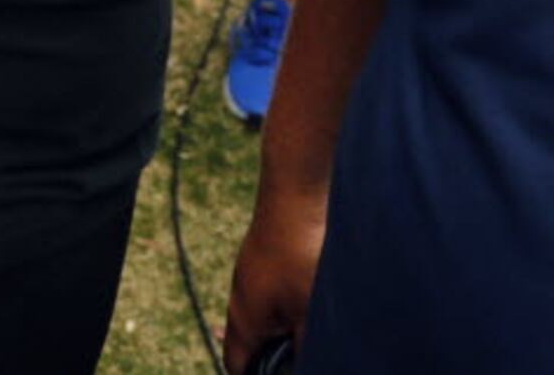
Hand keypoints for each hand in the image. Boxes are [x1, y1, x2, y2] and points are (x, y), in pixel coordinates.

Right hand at [223, 189, 325, 371]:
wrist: (295, 195)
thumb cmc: (301, 255)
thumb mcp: (311, 312)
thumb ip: (309, 348)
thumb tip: (310, 366)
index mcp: (244, 320)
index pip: (237, 367)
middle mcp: (242, 301)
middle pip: (252, 346)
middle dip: (276, 359)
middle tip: (306, 357)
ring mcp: (252, 279)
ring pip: (266, 322)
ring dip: (288, 336)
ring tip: (315, 335)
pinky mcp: (266, 264)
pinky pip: (274, 300)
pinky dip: (292, 313)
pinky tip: (316, 305)